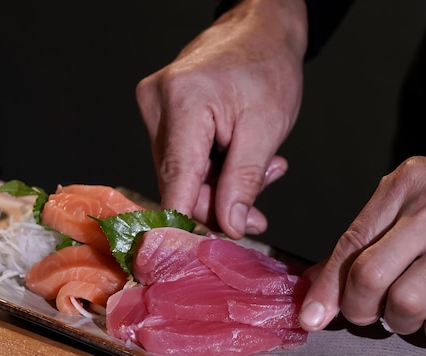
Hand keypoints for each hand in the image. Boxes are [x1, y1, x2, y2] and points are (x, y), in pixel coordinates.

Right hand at [136, 0, 307, 238]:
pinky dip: (215, 168)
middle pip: (179, 182)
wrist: (262, 30)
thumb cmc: (269, 67)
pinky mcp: (163, 112)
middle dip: (220, 202)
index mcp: (183, 103)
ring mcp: (156, 107)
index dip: (188, 223)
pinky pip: (184, 157)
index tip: (199, 255)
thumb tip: (228, 226)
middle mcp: (157, 104)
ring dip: (222, 185)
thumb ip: (244, 182)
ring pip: (183, 173)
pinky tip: (243, 160)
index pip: (176, 181)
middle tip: (258, 210)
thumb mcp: (267, 129)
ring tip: (264, 171)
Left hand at [299, 153, 425, 344]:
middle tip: (367, 312)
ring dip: (399, 321)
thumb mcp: (414, 193)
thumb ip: (369, 232)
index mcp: (405, 185)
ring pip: (404, 307)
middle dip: (357, 308)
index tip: (312, 315)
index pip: (351, 241)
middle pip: (368, 277)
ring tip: (411, 307)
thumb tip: (322, 280)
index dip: (326, 285)